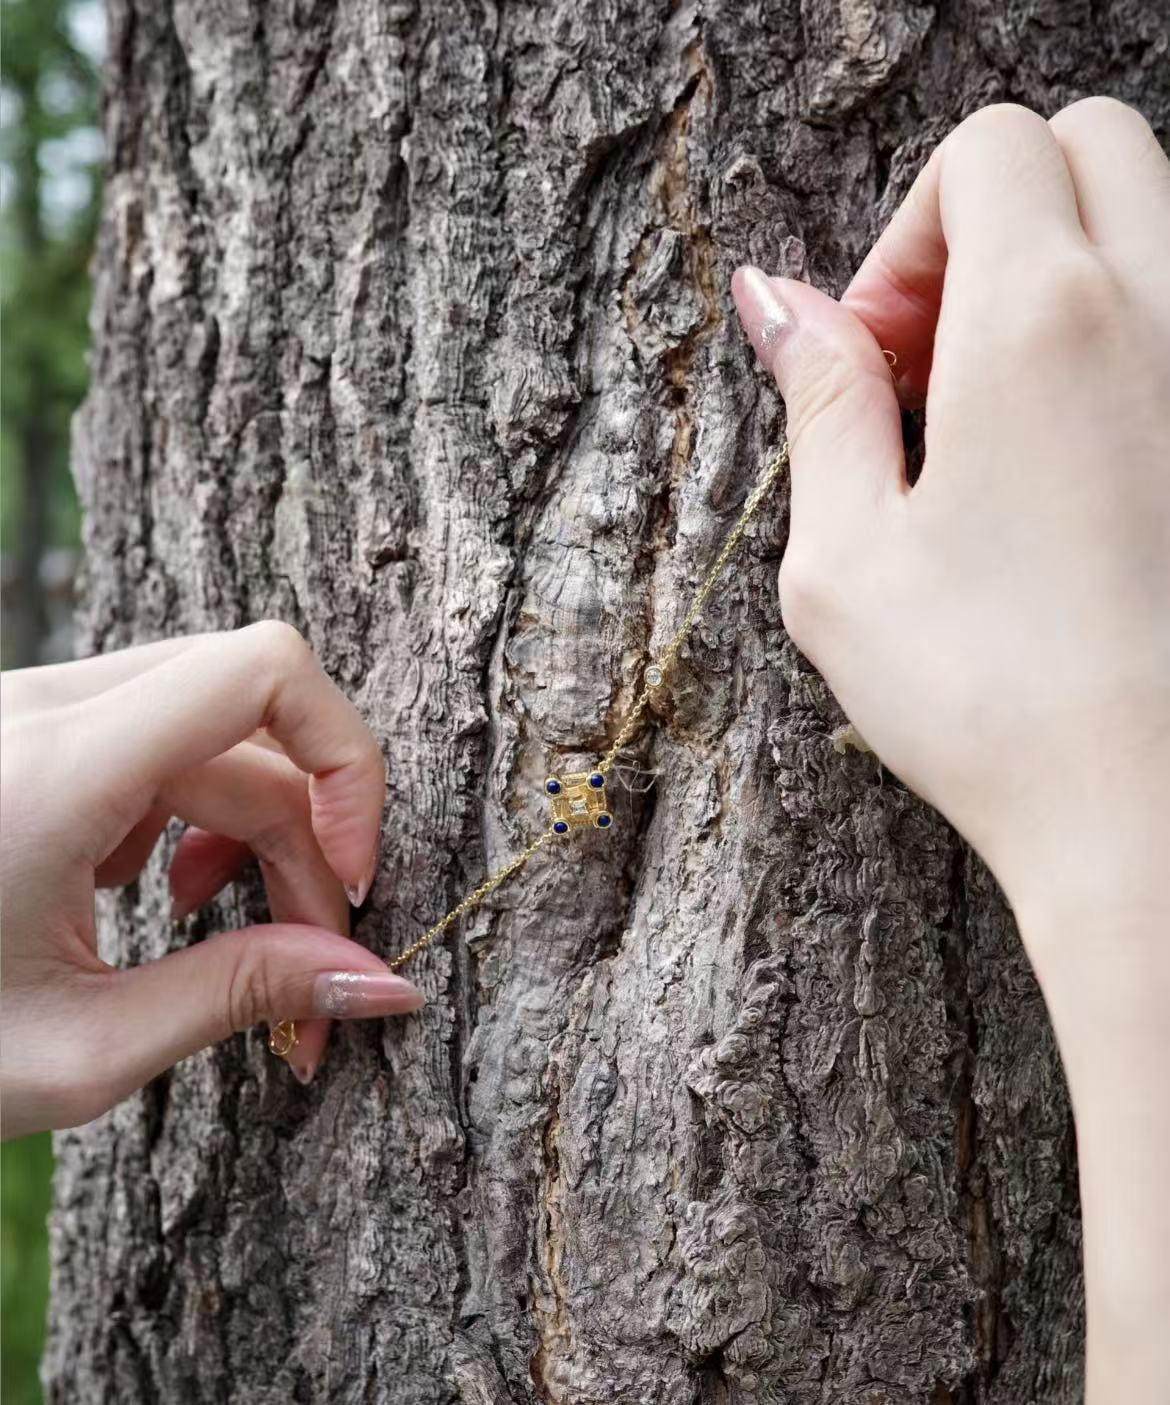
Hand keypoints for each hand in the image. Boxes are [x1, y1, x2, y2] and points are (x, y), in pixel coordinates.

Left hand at [0, 623, 422, 1139]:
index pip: (266, 670)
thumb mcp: (81, 1048)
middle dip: (305, 841)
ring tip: (216, 924)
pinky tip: (146, 888)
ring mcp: (23, 711)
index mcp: (53, 769)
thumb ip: (243, 995)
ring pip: (207, 728)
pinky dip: (188, 809)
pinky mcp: (20, 733)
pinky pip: (150, 735)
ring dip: (250, 827)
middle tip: (309, 966)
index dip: (346, 764)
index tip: (348, 882)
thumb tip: (384, 983)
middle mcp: (39, 709)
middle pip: (251, 724)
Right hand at [733, 98, 1169, 1400]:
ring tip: (993, 411)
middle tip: (930, 361)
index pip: (987, 149)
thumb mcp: (846, 556)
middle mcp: (1161, 314)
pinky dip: (1115, 338)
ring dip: (1059, 271)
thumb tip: (779, 301)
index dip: (903, 238)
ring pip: (1152, 216)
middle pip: (1086, 146)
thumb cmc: (989, 702)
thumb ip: (818, 400)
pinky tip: (1061, 459)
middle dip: (988, 222)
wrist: (1144, 818)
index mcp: (1041, 324)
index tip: (874, 360)